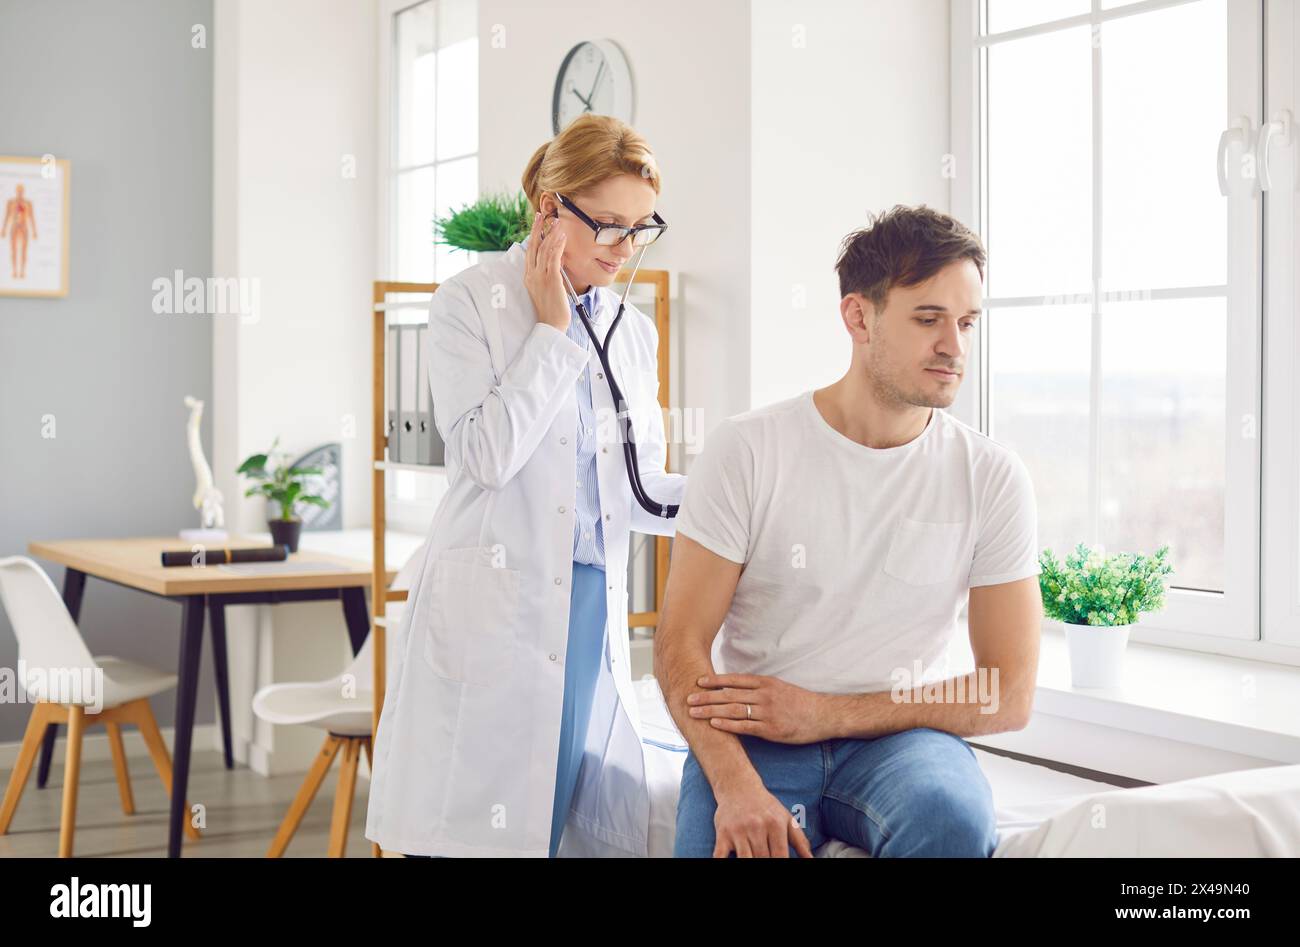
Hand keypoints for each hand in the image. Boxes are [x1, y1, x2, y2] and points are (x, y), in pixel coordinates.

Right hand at [523, 211, 569, 331]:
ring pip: (544, 250)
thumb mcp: (547, 288)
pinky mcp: (551, 280)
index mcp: (529, 276)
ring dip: (551, 234)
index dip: (533, 235)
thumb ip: (549, 273)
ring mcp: (540, 277)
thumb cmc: (551, 309)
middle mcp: (532, 275)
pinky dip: (557, 246)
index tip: (537, 222)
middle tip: (541, 214)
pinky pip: (553, 259)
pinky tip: (562, 237)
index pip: (530, 251)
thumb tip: (557, 259)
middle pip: (533, 246)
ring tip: (557, 222)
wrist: (551, 325)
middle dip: (537, 229)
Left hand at [687, 673, 835, 743]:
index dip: (715, 681)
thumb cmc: (801, 702)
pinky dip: (728, 725)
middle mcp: (764, 695)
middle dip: (707, 696)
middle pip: (729, 695)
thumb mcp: (780, 688)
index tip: (698, 681)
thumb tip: (738, 689)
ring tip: (694, 712)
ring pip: (733, 710)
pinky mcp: (771, 729)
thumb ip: (760, 688)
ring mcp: (767, 712)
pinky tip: (714, 725)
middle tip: (688, 698)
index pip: (734, 680)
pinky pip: (745, 727)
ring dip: (711, 711)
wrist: (823, 715)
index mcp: (765, 683)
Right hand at [713, 780, 813, 857]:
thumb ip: (800, 841)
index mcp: (775, 824)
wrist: (738, 787)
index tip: (780, 868)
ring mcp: (738, 830)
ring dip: (749, 864)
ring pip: (745, 859)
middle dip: (765, 864)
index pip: (780, 856)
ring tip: (754, 859)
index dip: (780, 865)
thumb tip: (811, 860)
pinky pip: (720, 855)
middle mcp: (757, 826)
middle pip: (763, 859)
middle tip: (765, 859)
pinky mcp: (722, 833)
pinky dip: (721, 861)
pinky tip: (727, 862)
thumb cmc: (766, 807)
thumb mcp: (786, 819)